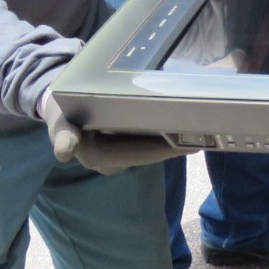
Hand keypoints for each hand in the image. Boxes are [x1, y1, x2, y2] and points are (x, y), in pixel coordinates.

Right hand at [40, 89, 191, 174]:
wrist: (59, 106)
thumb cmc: (62, 110)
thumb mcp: (60, 120)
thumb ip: (62, 135)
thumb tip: (65, 151)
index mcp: (101, 158)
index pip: (141, 154)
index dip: (166, 149)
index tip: (191, 142)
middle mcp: (114, 162)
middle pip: (152, 153)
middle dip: (178, 144)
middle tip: (208, 131)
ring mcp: (121, 157)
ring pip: (153, 149)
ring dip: (176, 139)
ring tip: (204, 128)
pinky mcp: (126, 148)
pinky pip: (150, 142)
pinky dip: (168, 133)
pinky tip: (188, 124)